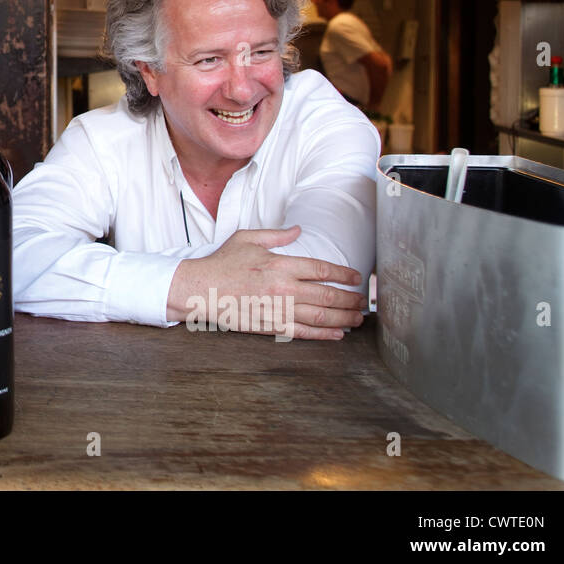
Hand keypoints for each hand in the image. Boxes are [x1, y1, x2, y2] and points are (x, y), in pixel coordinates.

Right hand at [165, 226, 365, 339]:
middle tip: (362, 302)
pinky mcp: (270, 325)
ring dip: (343, 318)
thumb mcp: (247, 239)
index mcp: (280, 264)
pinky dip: (323, 334)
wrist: (201, 289)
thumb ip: (276, 235)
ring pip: (320, 316)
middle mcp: (283, 288)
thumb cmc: (222, 263)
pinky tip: (337, 334)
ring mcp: (278, 309)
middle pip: (327, 295)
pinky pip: (303, 331)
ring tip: (356, 318)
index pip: (322, 269)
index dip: (343, 274)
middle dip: (349, 299)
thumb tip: (298, 230)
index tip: (356, 277)